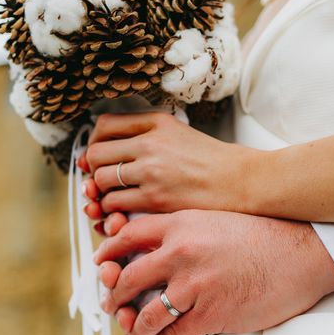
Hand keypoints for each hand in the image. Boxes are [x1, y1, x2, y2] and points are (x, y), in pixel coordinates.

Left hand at [79, 113, 258, 216]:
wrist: (241, 182)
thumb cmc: (213, 162)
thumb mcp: (180, 134)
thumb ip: (149, 135)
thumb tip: (111, 147)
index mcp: (156, 123)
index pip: (104, 125)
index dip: (93, 142)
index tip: (97, 156)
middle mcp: (150, 143)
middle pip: (96, 153)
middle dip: (92, 170)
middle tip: (100, 181)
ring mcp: (151, 171)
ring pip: (101, 179)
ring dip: (101, 192)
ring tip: (113, 198)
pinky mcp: (155, 198)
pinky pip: (114, 203)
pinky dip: (112, 210)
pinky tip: (123, 212)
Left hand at [94, 210, 333, 334]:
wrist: (302, 253)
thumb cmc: (264, 236)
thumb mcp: (215, 219)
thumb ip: (184, 231)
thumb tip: (157, 250)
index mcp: (181, 225)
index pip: (127, 236)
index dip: (108, 251)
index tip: (102, 263)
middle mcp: (180, 253)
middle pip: (126, 278)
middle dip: (112, 295)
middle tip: (110, 304)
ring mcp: (193, 285)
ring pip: (144, 314)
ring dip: (133, 328)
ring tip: (133, 333)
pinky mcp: (210, 314)